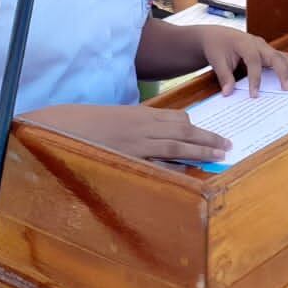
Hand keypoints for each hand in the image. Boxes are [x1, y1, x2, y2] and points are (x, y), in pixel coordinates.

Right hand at [27, 103, 229, 163]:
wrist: (60, 125)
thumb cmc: (87, 124)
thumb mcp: (116, 119)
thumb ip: (137, 126)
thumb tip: (157, 138)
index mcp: (139, 115)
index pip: (176, 118)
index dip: (195, 128)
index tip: (210, 135)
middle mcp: (140, 126)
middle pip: (182, 131)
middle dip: (206, 138)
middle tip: (227, 146)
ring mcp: (134, 142)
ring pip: (174, 145)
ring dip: (199, 151)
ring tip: (218, 156)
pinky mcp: (125, 157)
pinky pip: (155, 163)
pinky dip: (172, 167)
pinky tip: (187, 172)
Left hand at [195, 26, 287, 96]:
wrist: (218, 35)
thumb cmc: (217, 47)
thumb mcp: (216, 60)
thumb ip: (224, 76)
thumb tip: (228, 93)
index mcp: (245, 44)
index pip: (253, 62)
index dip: (254, 79)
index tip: (254, 95)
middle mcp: (258, 44)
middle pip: (275, 57)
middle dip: (283, 72)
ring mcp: (265, 46)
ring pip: (284, 56)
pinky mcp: (268, 50)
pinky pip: (285, 56)